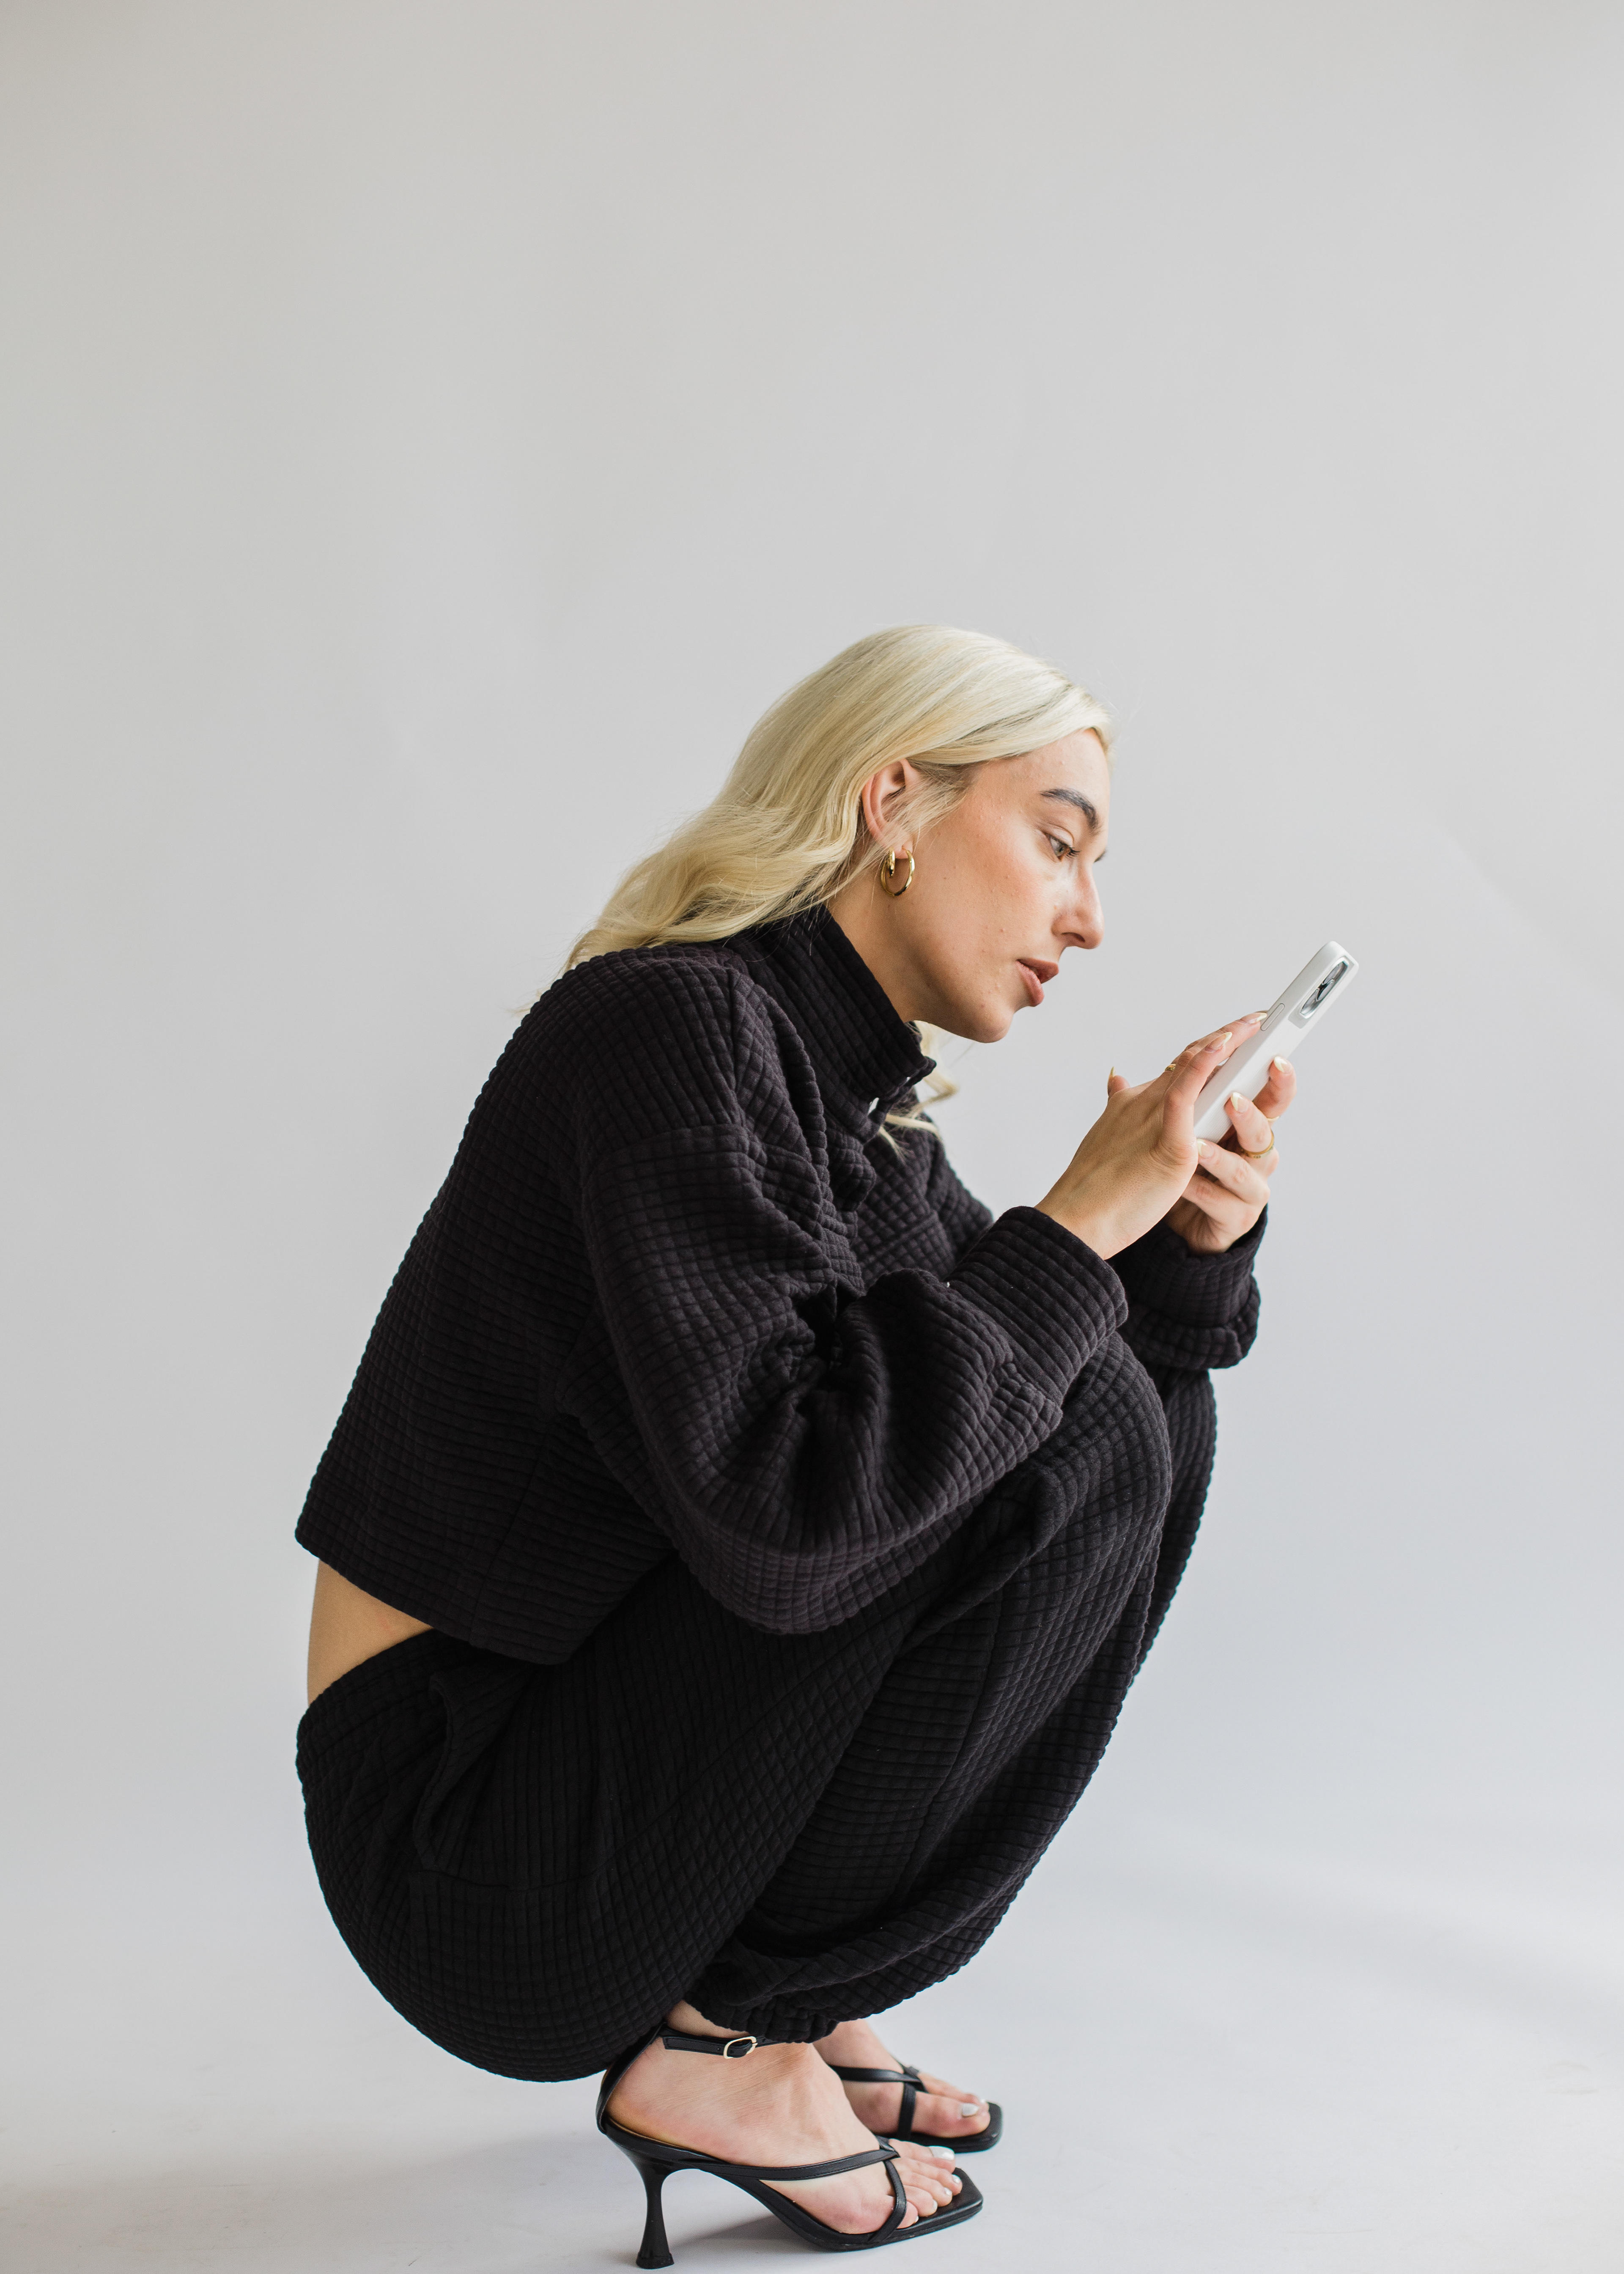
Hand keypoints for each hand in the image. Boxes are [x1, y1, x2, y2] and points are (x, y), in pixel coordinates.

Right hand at [1035, 1014, 1281, 1259]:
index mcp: (1133, 1105)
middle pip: (1188, 1059)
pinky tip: (1226, 1045)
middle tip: (1253, 1020)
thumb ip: (1120, 1109)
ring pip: (1192, 1066)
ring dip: (1225, 1040)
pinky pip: (1187, 1092)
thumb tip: (1117, 1082)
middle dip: (1222, 1036)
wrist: (1078, 1217)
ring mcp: (1154, 1117)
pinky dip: (1205, 1064)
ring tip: (1253, 1023)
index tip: (1226, 1036)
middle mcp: (1143, 1102)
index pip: (1175, 1069)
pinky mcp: (1168, 1141)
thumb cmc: (1094, 1189)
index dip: (1202, 1049)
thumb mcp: (1110, 1138)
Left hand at [1164, 1050, 1295, 1253]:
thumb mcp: (1186, 1130)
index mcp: (1247, 1128)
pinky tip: (1181, 1184)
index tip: (1275, 1058)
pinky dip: (1198, 1189)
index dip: (1279, 1080)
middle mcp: (1255, 1157)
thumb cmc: (1186, 1169)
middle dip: (1251, 1115)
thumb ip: (1181, 1098)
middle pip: (1263, 1133)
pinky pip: (1218, 1201)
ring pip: (1242, 1171)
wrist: (1179, 1220)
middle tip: (1232, 1100)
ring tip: (1197, 1146)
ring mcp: (1250, 1189)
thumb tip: (1149, 1065)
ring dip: (1219, 1157)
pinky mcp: (1236, 1218)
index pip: (1271, 1099)